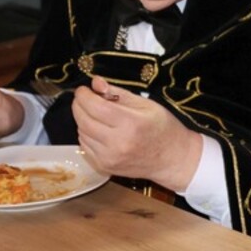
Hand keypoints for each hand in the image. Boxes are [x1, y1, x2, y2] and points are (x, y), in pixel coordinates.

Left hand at [71, 76, 202, 190]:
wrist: (171, 158)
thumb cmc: (162, 127)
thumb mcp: (146, 104)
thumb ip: (118, 93)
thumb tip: (96, 83)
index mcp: (131, 123)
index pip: (95, 106)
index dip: (84, 95)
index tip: (83, 89)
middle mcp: (117, 143)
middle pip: (84, 120)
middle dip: (79, 105)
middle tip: (84, 98)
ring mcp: (109, 158)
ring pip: (82, 133)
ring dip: (83, 120)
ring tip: (95, 114)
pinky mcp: (104, 167)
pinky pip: (85, 147)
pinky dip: (87, 135)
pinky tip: (98, 130)